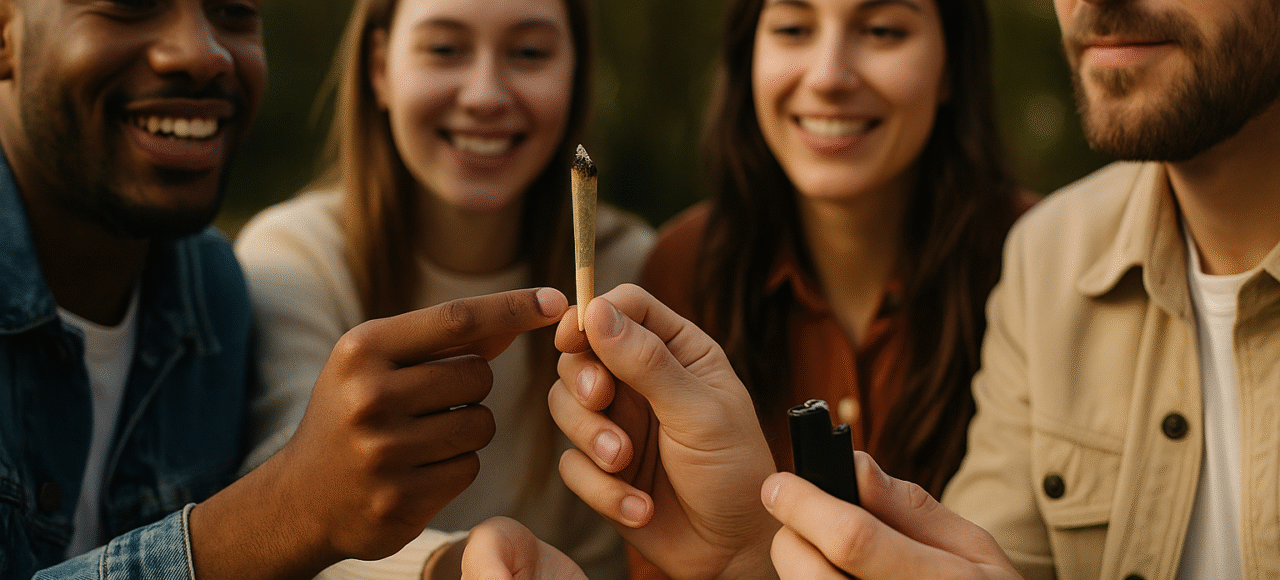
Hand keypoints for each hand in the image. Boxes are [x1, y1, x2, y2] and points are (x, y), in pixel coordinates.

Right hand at [190, 288, 568, 578]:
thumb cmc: (353, 412)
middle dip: (473, 386)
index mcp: (362, 350)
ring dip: (468, 429)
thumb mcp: (380, 361)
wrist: (299, 498)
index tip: (555, 300)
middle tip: (433, 400)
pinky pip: (469, 468)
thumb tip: (528, 309)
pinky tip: (419, 469)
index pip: (456, 319)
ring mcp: (383, 453)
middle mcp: (369, 397)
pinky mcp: (399, 500)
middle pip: (478, 376)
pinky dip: (457, 466)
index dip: (512, 308)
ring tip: (423, 435)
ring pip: (481, 425)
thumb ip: (447, 337)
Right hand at [551, 284, 779, 579]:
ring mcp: (620, 423)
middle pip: (582, 353)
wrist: (734, 552)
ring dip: (590, 436)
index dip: (593, 313)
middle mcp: (643, 381)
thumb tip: (597, 311)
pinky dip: (601, 488)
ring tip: (624, 462)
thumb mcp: (699, 412)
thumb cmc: (735, 473)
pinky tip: (639, 505)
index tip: (573, 336)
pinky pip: (571, 464)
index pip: (624, 307)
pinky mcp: (602, 469)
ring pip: (566, 406)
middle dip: (583, 379)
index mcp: (679, 351)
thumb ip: (647, 363)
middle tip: (600, 399)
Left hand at [762, 453, 1020, 579]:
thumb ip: (911, 507)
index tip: (779, 484)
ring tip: (826, 555)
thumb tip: (853, 465)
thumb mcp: (973, 548)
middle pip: (811, 575)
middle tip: (796, 520)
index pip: (853, 539)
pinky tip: (838, 577)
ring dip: (800, 568)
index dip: (806, 506)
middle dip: (791, 538)